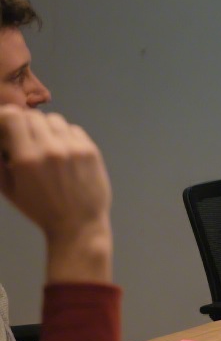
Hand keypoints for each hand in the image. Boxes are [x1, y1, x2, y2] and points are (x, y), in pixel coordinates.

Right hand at [0, 107, 112, 281]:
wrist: (78, 224)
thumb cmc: (40, 209)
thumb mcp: (9, 189)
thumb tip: (0, 137)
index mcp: (27, 159)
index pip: (14, 117)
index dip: (7, 117)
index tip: (6, 126)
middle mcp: (50, 149)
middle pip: (34, 116)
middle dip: (25, 125)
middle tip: (25, 139)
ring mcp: (73, 148)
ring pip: (55, 120)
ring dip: (46, 129)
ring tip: (45, 146)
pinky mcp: (90, 150)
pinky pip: (74, 129)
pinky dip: (65, 136)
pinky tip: (63, 152)